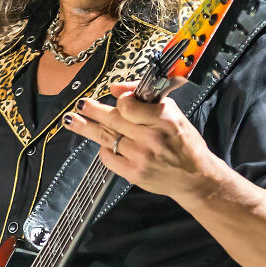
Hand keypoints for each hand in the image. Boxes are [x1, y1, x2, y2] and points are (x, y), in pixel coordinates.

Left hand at [62, 82, 216, 204]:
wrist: (194, 176)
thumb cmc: (183, 141)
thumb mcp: (171, 113)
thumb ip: (144, 99)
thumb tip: (115, 89)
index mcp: (164, 119)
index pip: (128, 106)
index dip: (120, 102)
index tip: (118, 101)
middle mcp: (151, 137)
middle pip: (113, 120)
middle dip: (92, 111)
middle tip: (78, 105)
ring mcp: (140, 157)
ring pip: (107, 138)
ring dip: (86, 128)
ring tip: (71, 120)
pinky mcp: (133, 174)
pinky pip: (108, 157)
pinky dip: (105, 149)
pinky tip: (104, 144)